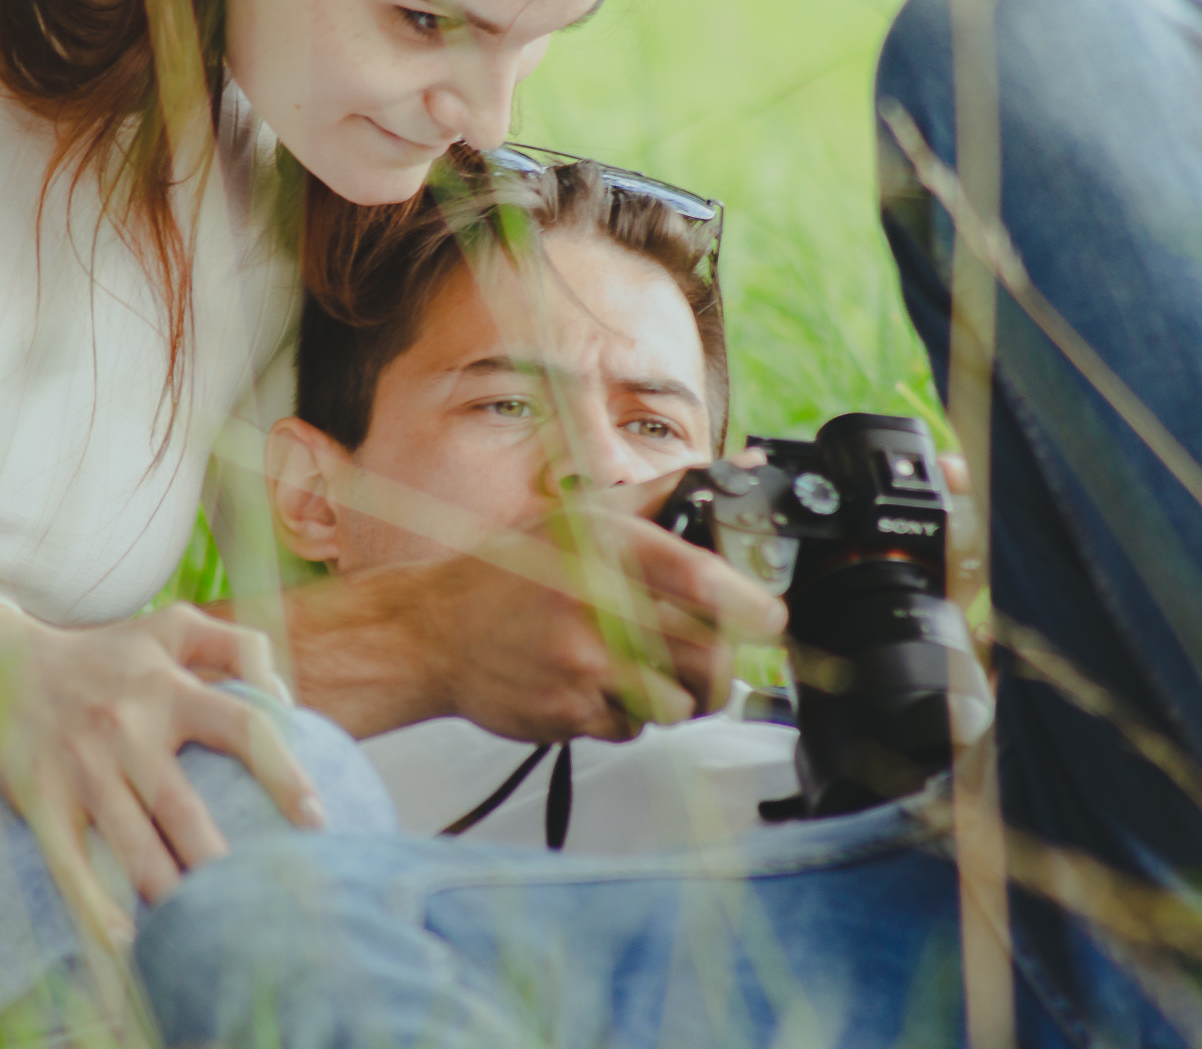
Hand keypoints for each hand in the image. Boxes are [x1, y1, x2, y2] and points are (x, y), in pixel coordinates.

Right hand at [0, 603, 323, 944]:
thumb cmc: (103, 655)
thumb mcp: (171, 627)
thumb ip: (237, 646)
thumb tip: (287, 699)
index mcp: (167, 688)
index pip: (239, 726)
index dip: (281, 771)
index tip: (316, 820)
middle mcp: (126, 729)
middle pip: (182, 805)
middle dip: (219, 857)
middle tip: (263, 903)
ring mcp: (81, 768)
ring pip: (131, 843)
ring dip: (167, 891)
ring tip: (205, 933)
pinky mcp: (39, 799)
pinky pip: (68, 861)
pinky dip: (93, 905)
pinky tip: (124, 943)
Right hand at [413, 492, 786, 742]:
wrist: (433, 631)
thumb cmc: (514, 572)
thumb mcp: (584, 517)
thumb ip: (667, 495)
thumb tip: (744, 471)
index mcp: (607, 548)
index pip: (705, 582)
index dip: (752, 605)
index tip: (767, 616)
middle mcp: (596, 605)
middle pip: (707, 655)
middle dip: (717, 664)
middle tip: (705, 655)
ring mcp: (581, 664)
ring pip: (677, 703)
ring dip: (672, 694)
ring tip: (642, 670)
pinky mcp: (567, 712)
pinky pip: (632, 729)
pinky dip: (625, 716)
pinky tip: (595, 687)